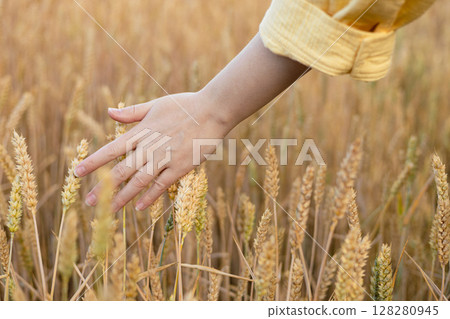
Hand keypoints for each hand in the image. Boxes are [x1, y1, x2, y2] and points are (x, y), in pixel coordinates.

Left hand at [75, 91, 230, 211]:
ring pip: (139, 181)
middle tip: (89, 202)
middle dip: (104, 187)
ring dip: (122, 196)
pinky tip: (139, 207)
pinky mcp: (180, 167)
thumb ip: (132, 113)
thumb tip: (109, 112)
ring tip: (108, 210)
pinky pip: (162, 184)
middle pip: (122, 170)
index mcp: (142, 131)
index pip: (112, 149)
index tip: (77, 173)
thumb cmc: (185, 105)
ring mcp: (165, 158)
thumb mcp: (156, 105)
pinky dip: (150, 196)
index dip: (94, 162)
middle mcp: (150, 147)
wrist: (213, 110)